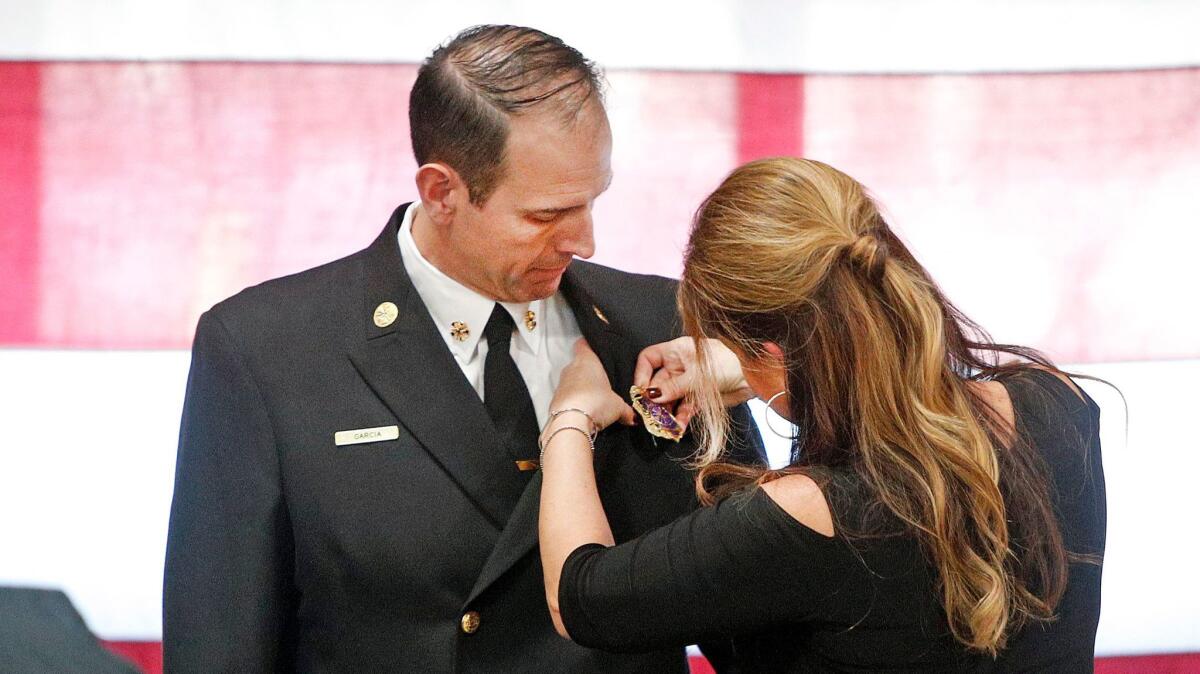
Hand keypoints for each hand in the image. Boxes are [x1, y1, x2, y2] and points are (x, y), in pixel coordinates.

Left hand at [550, 339, 636, 431]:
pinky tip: (585, 414)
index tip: (595, 349)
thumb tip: (632, 416)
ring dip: (581, 390)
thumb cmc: (594, 403)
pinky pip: (567, 398)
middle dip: (590, 374)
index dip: (589, 345)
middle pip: (579, 365)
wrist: (571, 424)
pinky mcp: (555, 401)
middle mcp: (571, 369)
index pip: (583, 344)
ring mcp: (561, 385)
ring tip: (596, 403)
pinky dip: (574, 404)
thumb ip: (626, 409)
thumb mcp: (618, 406)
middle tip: (603, 384)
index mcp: (586, 360)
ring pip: (572, 382)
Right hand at [633, 337, 753, 426]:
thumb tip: (650, 396)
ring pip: (668, 399)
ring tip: (663, 424)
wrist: (753, 377)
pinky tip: (677, 426)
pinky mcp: (696, 399)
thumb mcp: (696, 375)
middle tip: (649, 414)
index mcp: (676, 351)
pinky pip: (681, 409)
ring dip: (665, 412)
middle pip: (656, 382)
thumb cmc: (727, 364)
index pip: (649, 358)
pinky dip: (679, 418)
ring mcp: (687, 383)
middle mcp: (679, 366)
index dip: (641, 373)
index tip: (640, 391)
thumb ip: (672, 387)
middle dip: (652, 399)